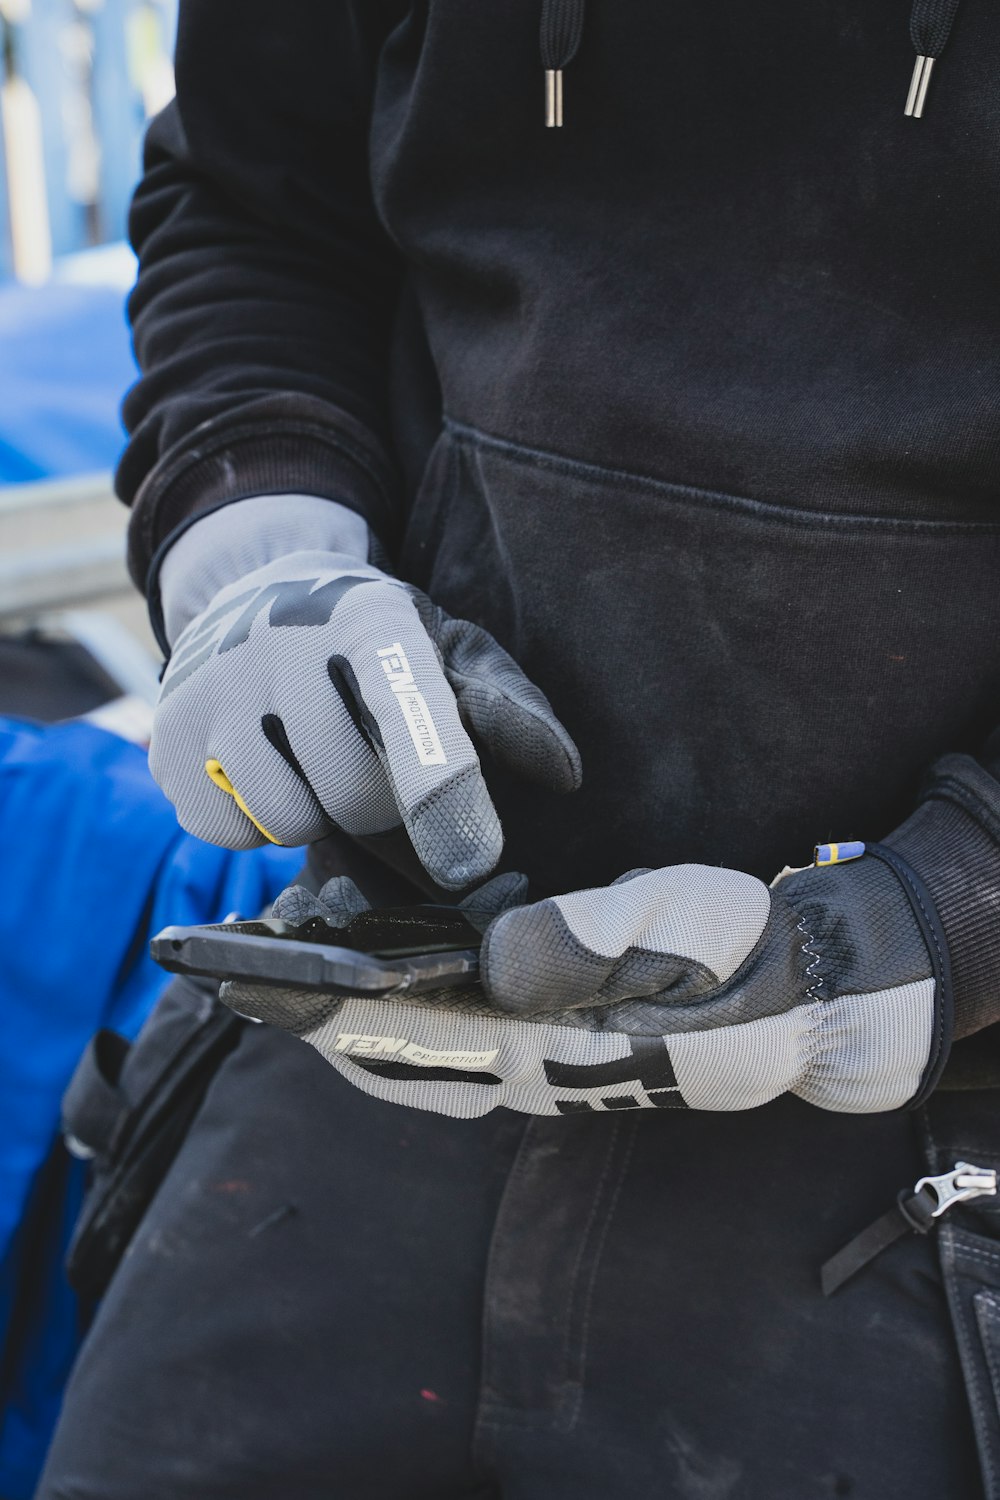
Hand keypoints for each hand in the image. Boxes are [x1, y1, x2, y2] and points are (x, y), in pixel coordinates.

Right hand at [150, 547, 579, 888]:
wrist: (253, 596)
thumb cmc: (376, 645)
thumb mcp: (450, 653)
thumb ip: (506, 709)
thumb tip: (563, 772)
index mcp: (370, 617)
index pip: (408, 711)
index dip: (441, 791)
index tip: (472, 865)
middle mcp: (281, 641)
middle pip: (354, 794)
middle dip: (383, 810)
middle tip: (374, 769)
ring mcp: (213, 687)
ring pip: (289, 820)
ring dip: (319, 817)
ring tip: (317, 764)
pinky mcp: (166, 737)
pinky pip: (229, 831)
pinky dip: (257, 823)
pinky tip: (267, 772)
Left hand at [221, 843, 947, 1118]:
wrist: (811, 998)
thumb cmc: (748, 961)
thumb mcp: (679, 934)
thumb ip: (587, 943)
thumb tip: (495, 953)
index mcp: (547, 1051)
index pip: (406, 1042)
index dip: (324, 1013)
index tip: (254, 982)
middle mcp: (528, 1067)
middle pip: (391, 1059)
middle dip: (314, 1019)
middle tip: (245, 969)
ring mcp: (541, 1058)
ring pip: (414, 1051)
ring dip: (346, 1015)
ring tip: (291, 961)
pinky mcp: (557, 1036)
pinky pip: (451, 1035)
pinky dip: (397, 1009)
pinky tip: (381, 968)